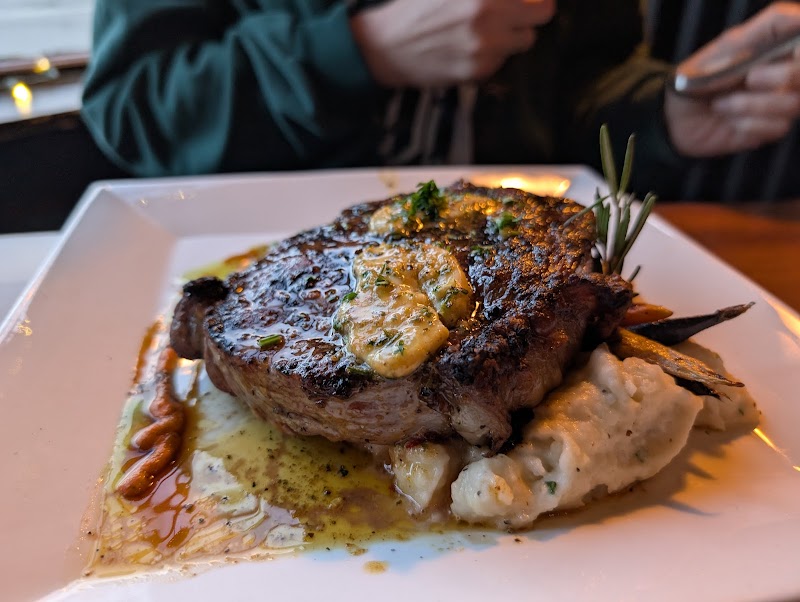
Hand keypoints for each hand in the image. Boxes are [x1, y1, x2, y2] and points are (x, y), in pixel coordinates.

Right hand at [350, 0, 555, 86]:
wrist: (382, 44)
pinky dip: (492, 53)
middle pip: (542, 14)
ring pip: (524, 40)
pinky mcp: (477, 70)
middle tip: (522, 8)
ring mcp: (485, 45)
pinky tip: (469, 46)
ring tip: (488, 28)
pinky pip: (501, 60)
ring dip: (513, 33)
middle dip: (533, 10)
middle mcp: (489, 12)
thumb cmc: (412, 5)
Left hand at [664, 2, 799, 156]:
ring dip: (751, 105)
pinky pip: (777, 126)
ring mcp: (779, 99)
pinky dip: (749, 125)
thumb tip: (775, 32)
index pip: (795, 24)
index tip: (794, 47)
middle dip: (782, 75)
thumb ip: (742, 47)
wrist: (675, 121)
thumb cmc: (692, 82)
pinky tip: (729, 121)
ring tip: (720, 104)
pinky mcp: (771, 127)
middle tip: (750, 78)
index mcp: (766, 43)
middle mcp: (779, 68)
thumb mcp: (709, 60)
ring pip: (794, 102)